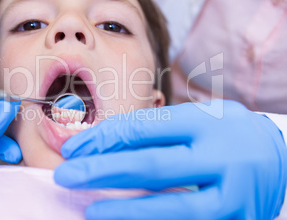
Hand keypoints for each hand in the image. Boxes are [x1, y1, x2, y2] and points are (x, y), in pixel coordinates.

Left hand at [54, 100, 286, 218]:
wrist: (281, 157)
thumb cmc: (226, 134)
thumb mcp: (195, 120)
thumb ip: (154, 132)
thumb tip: (100, 145)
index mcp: (206, 123)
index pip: (143, 129)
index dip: (103, 138)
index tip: (72, 147)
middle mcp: (221, 158)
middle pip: (152, 166)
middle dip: (102, 171)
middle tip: (65, 175)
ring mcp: (232, 196)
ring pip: (172, 208)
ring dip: (125, 211)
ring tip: (89, 209)